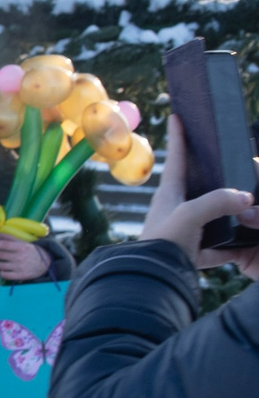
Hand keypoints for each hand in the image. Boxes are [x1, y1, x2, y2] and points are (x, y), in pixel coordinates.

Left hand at [0, 235, 52, 281]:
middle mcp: (20, 257)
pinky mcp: (21, 276)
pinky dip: (1, 273)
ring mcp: (20, 267)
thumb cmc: (31, 251)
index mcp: (21, 247)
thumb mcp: (22, 242)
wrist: (46, 263)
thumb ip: (9, 238)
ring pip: (2, 266)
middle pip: (1, 255)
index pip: (4, 245)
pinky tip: (0, 270)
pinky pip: (7, 275)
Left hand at [143, 116, 258, 277]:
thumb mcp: (190, 216)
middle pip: (197, 185)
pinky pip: (219, 245)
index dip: (179, 137)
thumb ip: (216, 202)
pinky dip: (231, 244)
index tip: (177, 116)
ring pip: (211, 214)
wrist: (153, 281)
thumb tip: (244, 197)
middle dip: (211, 174)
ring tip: (244, 200)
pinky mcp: (195, 252)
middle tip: (225, 160)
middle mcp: (176, 209)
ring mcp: (186, 230)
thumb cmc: (162, 244)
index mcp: (169, 194)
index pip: (177, 159)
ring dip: (226, 210)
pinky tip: (243, 241)